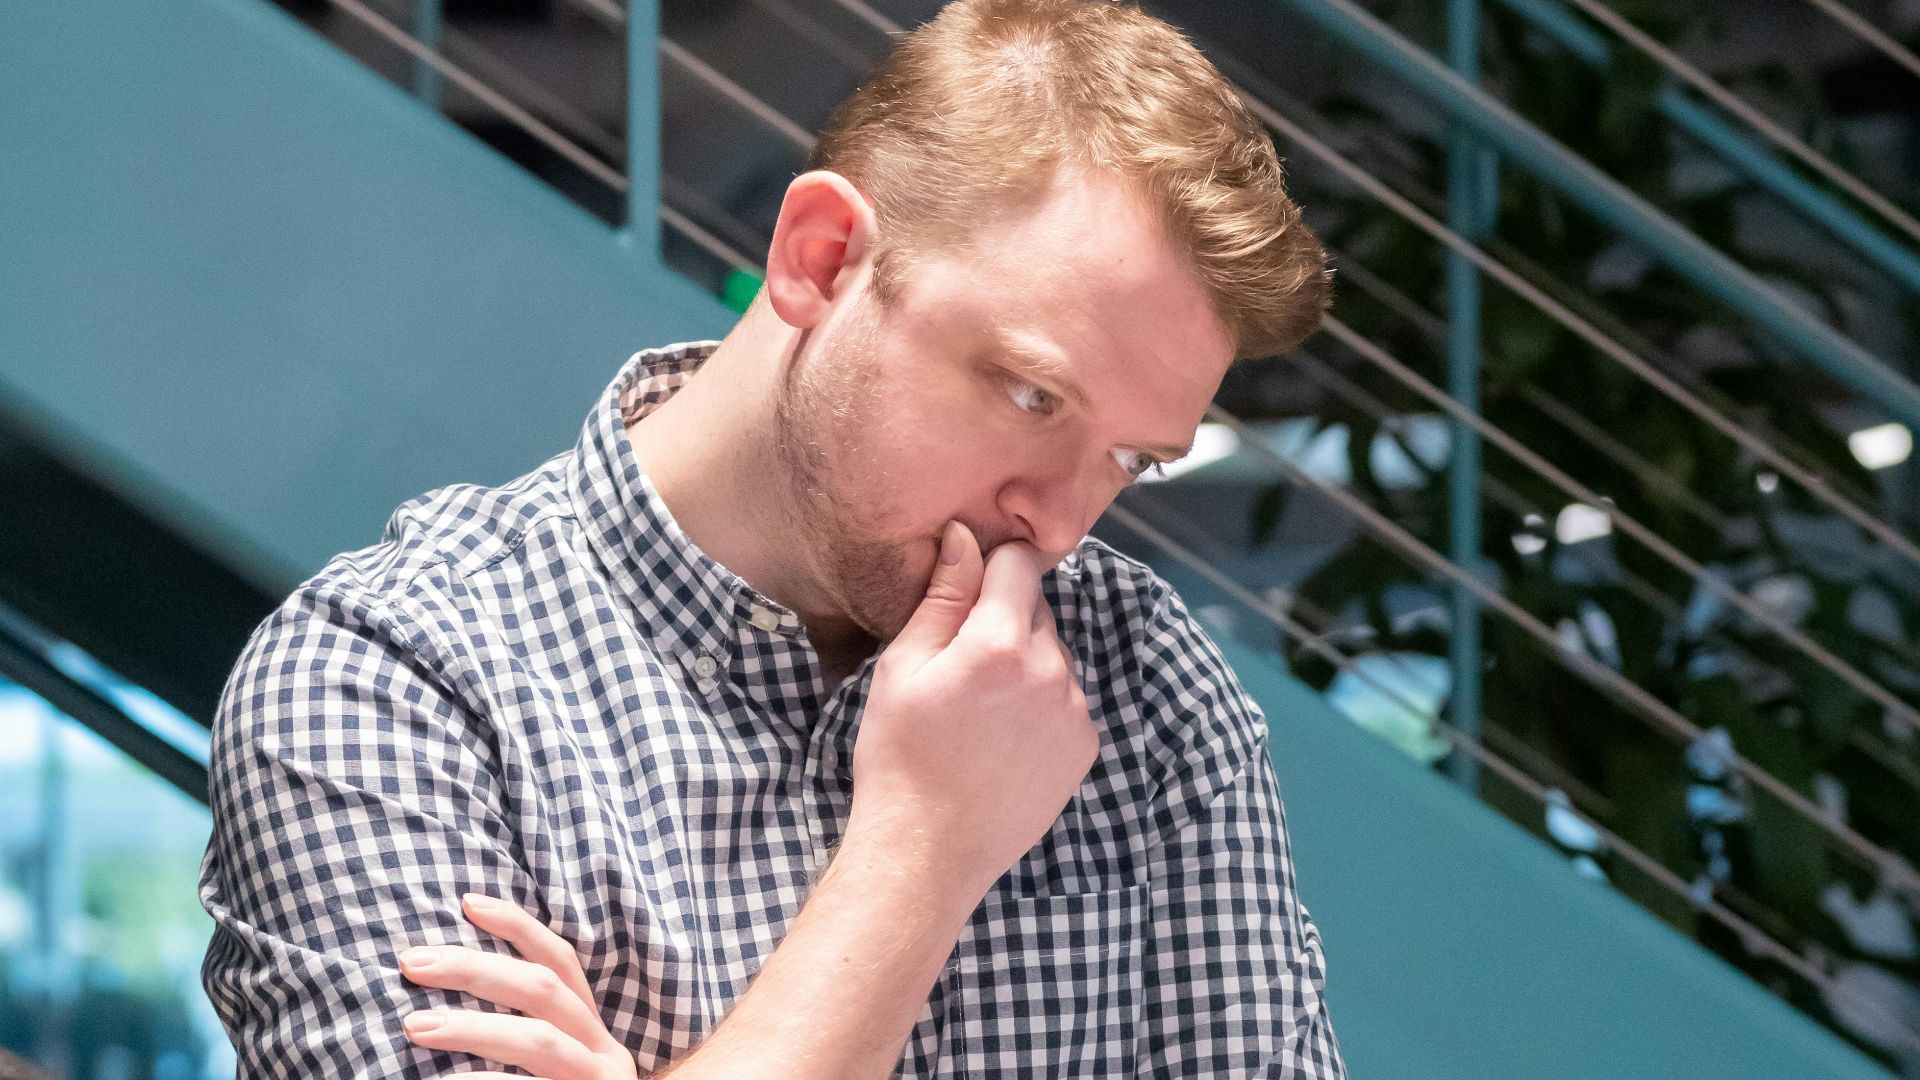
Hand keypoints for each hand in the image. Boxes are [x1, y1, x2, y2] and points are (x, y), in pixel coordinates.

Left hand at [398, 892, 637, 1079]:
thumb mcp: (544, 1071)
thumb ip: (514, 1039)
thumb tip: (434, 1002)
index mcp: (592, 1032)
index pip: (561, 962)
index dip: (518, 928)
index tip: (466, 902)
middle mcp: (606, 1052)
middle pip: (547, 990)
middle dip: (478, 968)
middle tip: (411, 961)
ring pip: (542, 1041)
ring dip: (475, 1027)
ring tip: (412, 1025)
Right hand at [851, 521, 1097, 896]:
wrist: (928, 851)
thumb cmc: (900, 756)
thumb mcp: (903, 667)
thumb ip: (943, 597)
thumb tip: (965, 536)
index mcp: (1001, 644)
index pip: (1017, 563)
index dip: (988, 568)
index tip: (964, 594)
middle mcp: (1052, 671)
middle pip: (1036, 609)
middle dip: (1002, 619)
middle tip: (959, 666)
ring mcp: (1075, 711)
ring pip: (1052, 654)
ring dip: (1023, 662)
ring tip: (979, 710)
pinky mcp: (1085, 745)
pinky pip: (1065, 697)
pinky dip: (1040, 702)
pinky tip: (1001, 737)